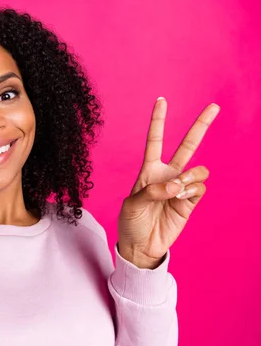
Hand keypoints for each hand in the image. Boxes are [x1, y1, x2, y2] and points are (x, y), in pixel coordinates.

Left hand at [117, 97, 218, 268]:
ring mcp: (181, 187)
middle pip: (187, 145)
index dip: (158, 120)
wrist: (141, 246)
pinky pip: (200, 188)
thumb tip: (177, 185)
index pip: (155, 140)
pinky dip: (191, 192)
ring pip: (198, 170)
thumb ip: (152, 191)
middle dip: (201, 126)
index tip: (162, 100)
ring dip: (190, 178)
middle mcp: (168, 175)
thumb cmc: (131, 222)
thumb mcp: (132, 205)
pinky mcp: (191, 202)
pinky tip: (181, 200)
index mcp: (149, 170)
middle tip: (214, 106)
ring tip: (176, 192)